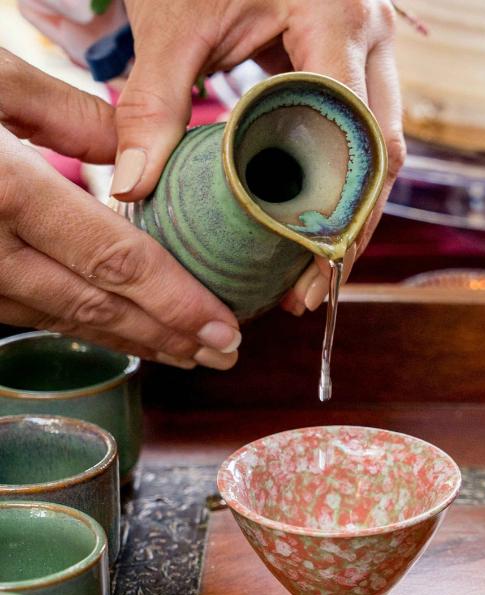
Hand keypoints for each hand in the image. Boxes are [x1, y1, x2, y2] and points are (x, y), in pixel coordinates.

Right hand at [0, 52, 239, 368]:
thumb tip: (137, 151)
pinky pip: (23, 311)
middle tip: (225, 355)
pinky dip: (79, 324)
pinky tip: (118, 329)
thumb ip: (66, 114)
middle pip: (95, 307)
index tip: (226, 328)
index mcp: (1, 189)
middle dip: (167, 337)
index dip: (176, 302)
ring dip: (130, 340)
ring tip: (187, 351)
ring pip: (59, 320)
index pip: (113, 261)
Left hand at [112, 0, 404, 314]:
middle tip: (312, 286)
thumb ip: (156, 100)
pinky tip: (312, 223)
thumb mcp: (176, 22)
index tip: (307, 261)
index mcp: (338, 17)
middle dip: (353, 226)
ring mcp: (373, 49)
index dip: (340, 204)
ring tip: (314, 271)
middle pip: (384, 152)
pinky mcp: (358, 63)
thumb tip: (136, 185)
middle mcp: (372, 36)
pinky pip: (365, 134)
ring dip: (353, 213)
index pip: (356, 129)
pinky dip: (342, 183)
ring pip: (383, 149)